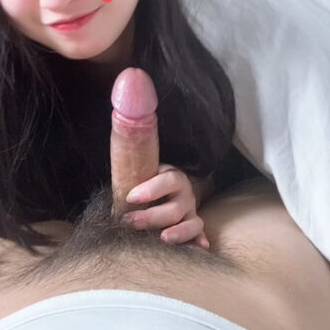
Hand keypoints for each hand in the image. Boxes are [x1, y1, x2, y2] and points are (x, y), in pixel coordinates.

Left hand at [110, 68, 208, 249]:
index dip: (152, 188)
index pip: (168, 179)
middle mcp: (184, 194)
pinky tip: (197, 251)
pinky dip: (198, 243)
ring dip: (176, 231)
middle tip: (129, 221)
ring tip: (160, 239)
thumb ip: (133, 120)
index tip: (132, 196)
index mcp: (171, 174)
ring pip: (189, 223)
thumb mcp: (139, 152)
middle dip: (153, 215)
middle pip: (176, 206)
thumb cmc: (146, 174)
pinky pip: (200, 237)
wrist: (167, 191)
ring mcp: (190, 212)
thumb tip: (131, 78)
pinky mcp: (192, 230)